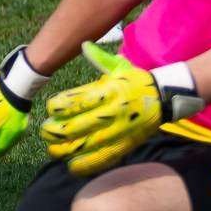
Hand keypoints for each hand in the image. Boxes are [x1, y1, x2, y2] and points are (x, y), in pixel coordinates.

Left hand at [39, 42, 203, 175]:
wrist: (165, 98)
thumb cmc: (136, 81)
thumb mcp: (120, 67)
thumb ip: (100, 59)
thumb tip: (83, 45)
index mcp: (109, 90)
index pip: (78, 101)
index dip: (60, 107)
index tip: (51, 110)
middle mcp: (113, 111)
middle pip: (79, 125)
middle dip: (57, 131)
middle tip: (45, 132)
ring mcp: (120, 130)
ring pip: (89, 144)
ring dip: (67, 150)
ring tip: (53, 150)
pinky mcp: (127, 144)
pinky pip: (105, 157)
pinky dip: (88, 164)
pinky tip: (72, 166)